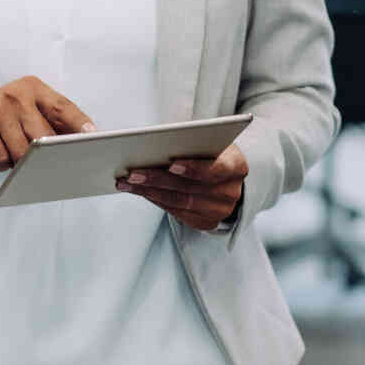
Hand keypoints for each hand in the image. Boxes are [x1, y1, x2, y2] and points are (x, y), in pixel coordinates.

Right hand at [0, 77, 95, 169]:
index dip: (79, 123)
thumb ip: (47, 120)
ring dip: (21, 161)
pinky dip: (2, 164)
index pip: (62, 106)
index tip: (92, 136)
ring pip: (23, 152)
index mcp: (32, 87)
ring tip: (12, 150)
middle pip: (44, 136)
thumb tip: (77, 143)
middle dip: (46, 155)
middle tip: (46, 163)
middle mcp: (16, 94)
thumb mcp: (24, 107)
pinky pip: (1, 158)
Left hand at [119, 144, 249, 231]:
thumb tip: (156, 143)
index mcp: (237, 166)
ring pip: (180, 203)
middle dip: (158, 180)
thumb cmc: (213, 152)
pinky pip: (177, 213)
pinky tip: (140, 192)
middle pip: (190, 188)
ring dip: (150, 192)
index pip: (217, 168)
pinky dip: (157, 201)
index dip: (195, 168)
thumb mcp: (210, 142)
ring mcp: (219, 211)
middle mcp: (231, 192)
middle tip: (133, 174)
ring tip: (127, 183)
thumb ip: (192, 142)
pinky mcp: (207, 222)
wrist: (229, 177)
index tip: (172, 164)